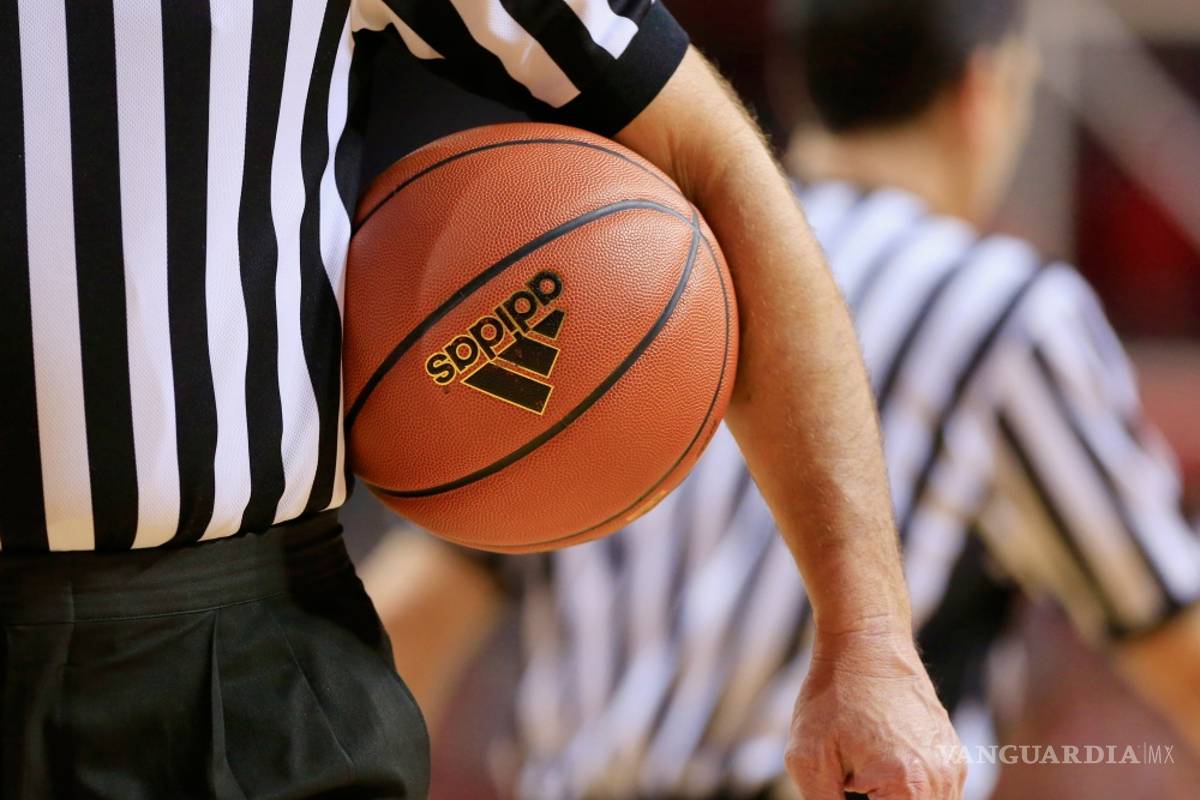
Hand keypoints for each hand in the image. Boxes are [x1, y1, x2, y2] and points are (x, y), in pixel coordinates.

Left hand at [786, 624, 965, 798]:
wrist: (866, 641)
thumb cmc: (833, 696)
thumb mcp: (809, 759)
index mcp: (909, 786)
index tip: (849, 788)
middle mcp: (942, 780)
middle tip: (851, 781)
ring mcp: (952, 767)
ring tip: (860, 775)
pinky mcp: (952, 755)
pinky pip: (935, 795)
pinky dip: (908, 794)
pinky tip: (875, 771)